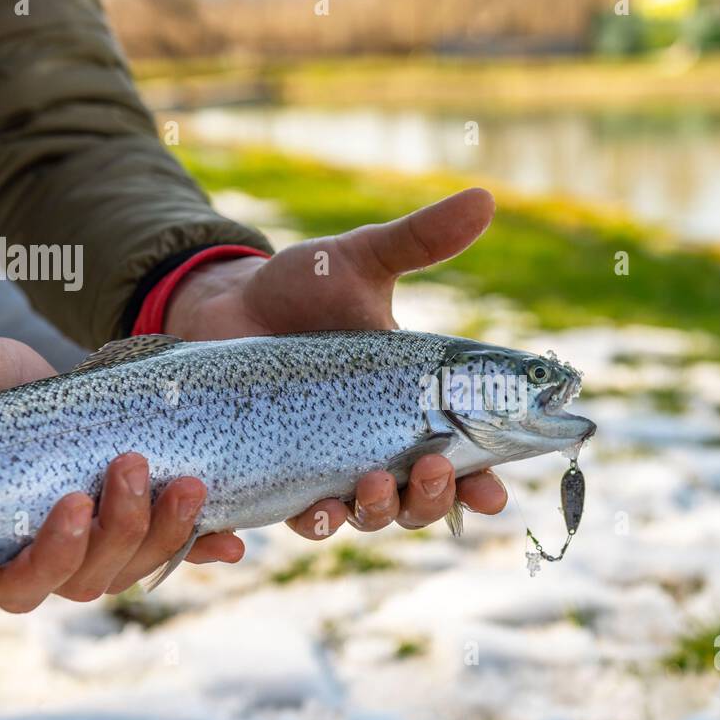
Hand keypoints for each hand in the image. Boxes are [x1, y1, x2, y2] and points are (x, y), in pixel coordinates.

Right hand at [0, 312, 240, 612]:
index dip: (50, 557)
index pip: (18, 584)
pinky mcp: (133, 512)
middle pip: (89, 578)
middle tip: (136, 467)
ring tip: (189, 483)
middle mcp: (40, 550)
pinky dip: (204, 546)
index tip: (71, 502)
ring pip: (135, 565)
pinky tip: (233, 540)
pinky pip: (175, 547)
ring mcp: (92, 536)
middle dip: (121, 532)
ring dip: (167, 533)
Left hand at [164, 187, 508, 539]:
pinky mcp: (277, 474)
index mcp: (412, 405)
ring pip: (368, 517)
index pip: (463, 457)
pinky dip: (311, 522)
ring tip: (372, 483)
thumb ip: (421, 240)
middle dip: (433, 499)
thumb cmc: (302, 285)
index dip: (482, 483)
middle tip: (433, 468)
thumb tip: (486, 197)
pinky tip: (315, 509)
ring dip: (379, 512)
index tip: (495, 491)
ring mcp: (327, 465)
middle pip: (420, 501)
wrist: (225, 303)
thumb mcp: (361, 260)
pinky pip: (301, 517)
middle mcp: (377, 445)